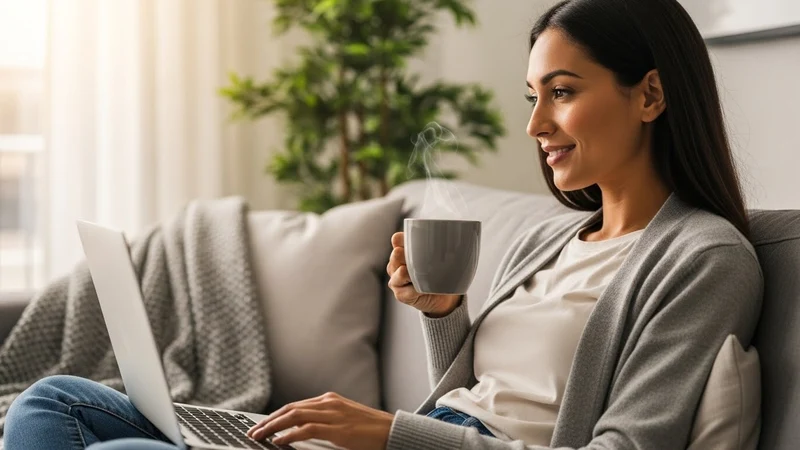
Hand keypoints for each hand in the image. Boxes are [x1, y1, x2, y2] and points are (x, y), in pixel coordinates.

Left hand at [246, 392, 394, 449]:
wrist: (392, 431)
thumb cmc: (370, 429)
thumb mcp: (344, 420)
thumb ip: (325, 421)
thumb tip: (303, 430)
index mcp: (329, 400)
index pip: (295, 406)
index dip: (275, 416)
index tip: (262, 425)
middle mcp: (329, 403)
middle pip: (290, 409)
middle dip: (269, 421)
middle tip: (254, 431)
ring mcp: (333, 414)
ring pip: (294, 416)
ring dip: (273, 427)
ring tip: (260, 436)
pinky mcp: (338, 428)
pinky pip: (307, 429)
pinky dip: (289, 434)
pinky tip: (279, 440)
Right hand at [387, 232, 461, 316]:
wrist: (444, 297)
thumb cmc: (443, 273)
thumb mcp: (446, 256)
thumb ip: (448, 245)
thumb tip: (468, 234)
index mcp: (405, 249)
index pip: (397, 239)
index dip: (403, 239)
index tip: (415, 242)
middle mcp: (397, 263)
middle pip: (396, 254)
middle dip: (405, 255)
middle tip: (418, 259)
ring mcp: (396, 278)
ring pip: (398, 271)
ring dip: (409, 273)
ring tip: (419, 275)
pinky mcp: (400, 294)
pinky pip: (404, 291)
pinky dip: (414, 290)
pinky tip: (422, 290)